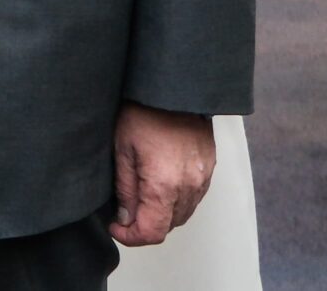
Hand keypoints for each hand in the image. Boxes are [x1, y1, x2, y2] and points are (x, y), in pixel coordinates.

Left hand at [110, 103, 215, 246]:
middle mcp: (189, 187)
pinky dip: (177, 199)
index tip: (117, 226)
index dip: (131, 237)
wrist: (174, 88)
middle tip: (124, 210)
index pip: (152, 232)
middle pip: (168, 226)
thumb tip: (124, 218)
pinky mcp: (209, 169)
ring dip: (162, 213)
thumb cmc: (145, 111)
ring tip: (141, 194)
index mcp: (164, 185)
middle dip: (145, 225)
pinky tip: (161, 184)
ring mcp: (203, 179)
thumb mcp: (122, 149)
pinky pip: (194, 197)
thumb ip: (124, 189)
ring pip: (182, 214)